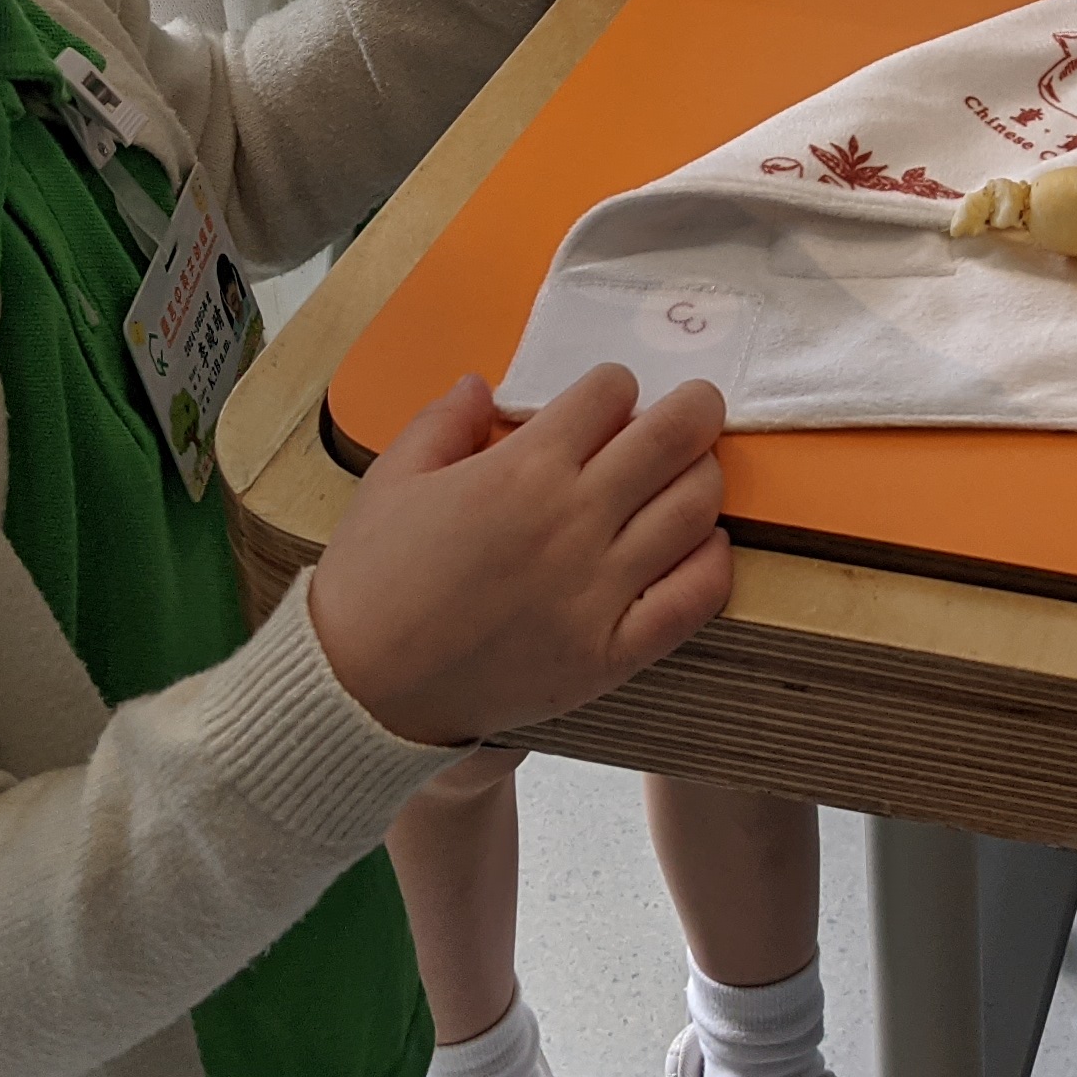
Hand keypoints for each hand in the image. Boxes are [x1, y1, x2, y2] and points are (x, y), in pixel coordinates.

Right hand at [311, 366, 731, 749]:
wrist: (362, 692)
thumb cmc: (371, 583)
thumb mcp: (391, 480)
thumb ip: (443, 422)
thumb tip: (481, 384)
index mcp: (523, 471)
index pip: (609, 393)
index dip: (613, 386)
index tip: (607, 400)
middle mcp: (573, 522)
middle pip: (673, 437)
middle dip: (693, 408)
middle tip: (696, 406)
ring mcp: (599, 589)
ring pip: (695, 508)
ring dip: (703, 476)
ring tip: (691, 473)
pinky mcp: (612, 653)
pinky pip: (694, 599)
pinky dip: (714, 562)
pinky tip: (704, 545)